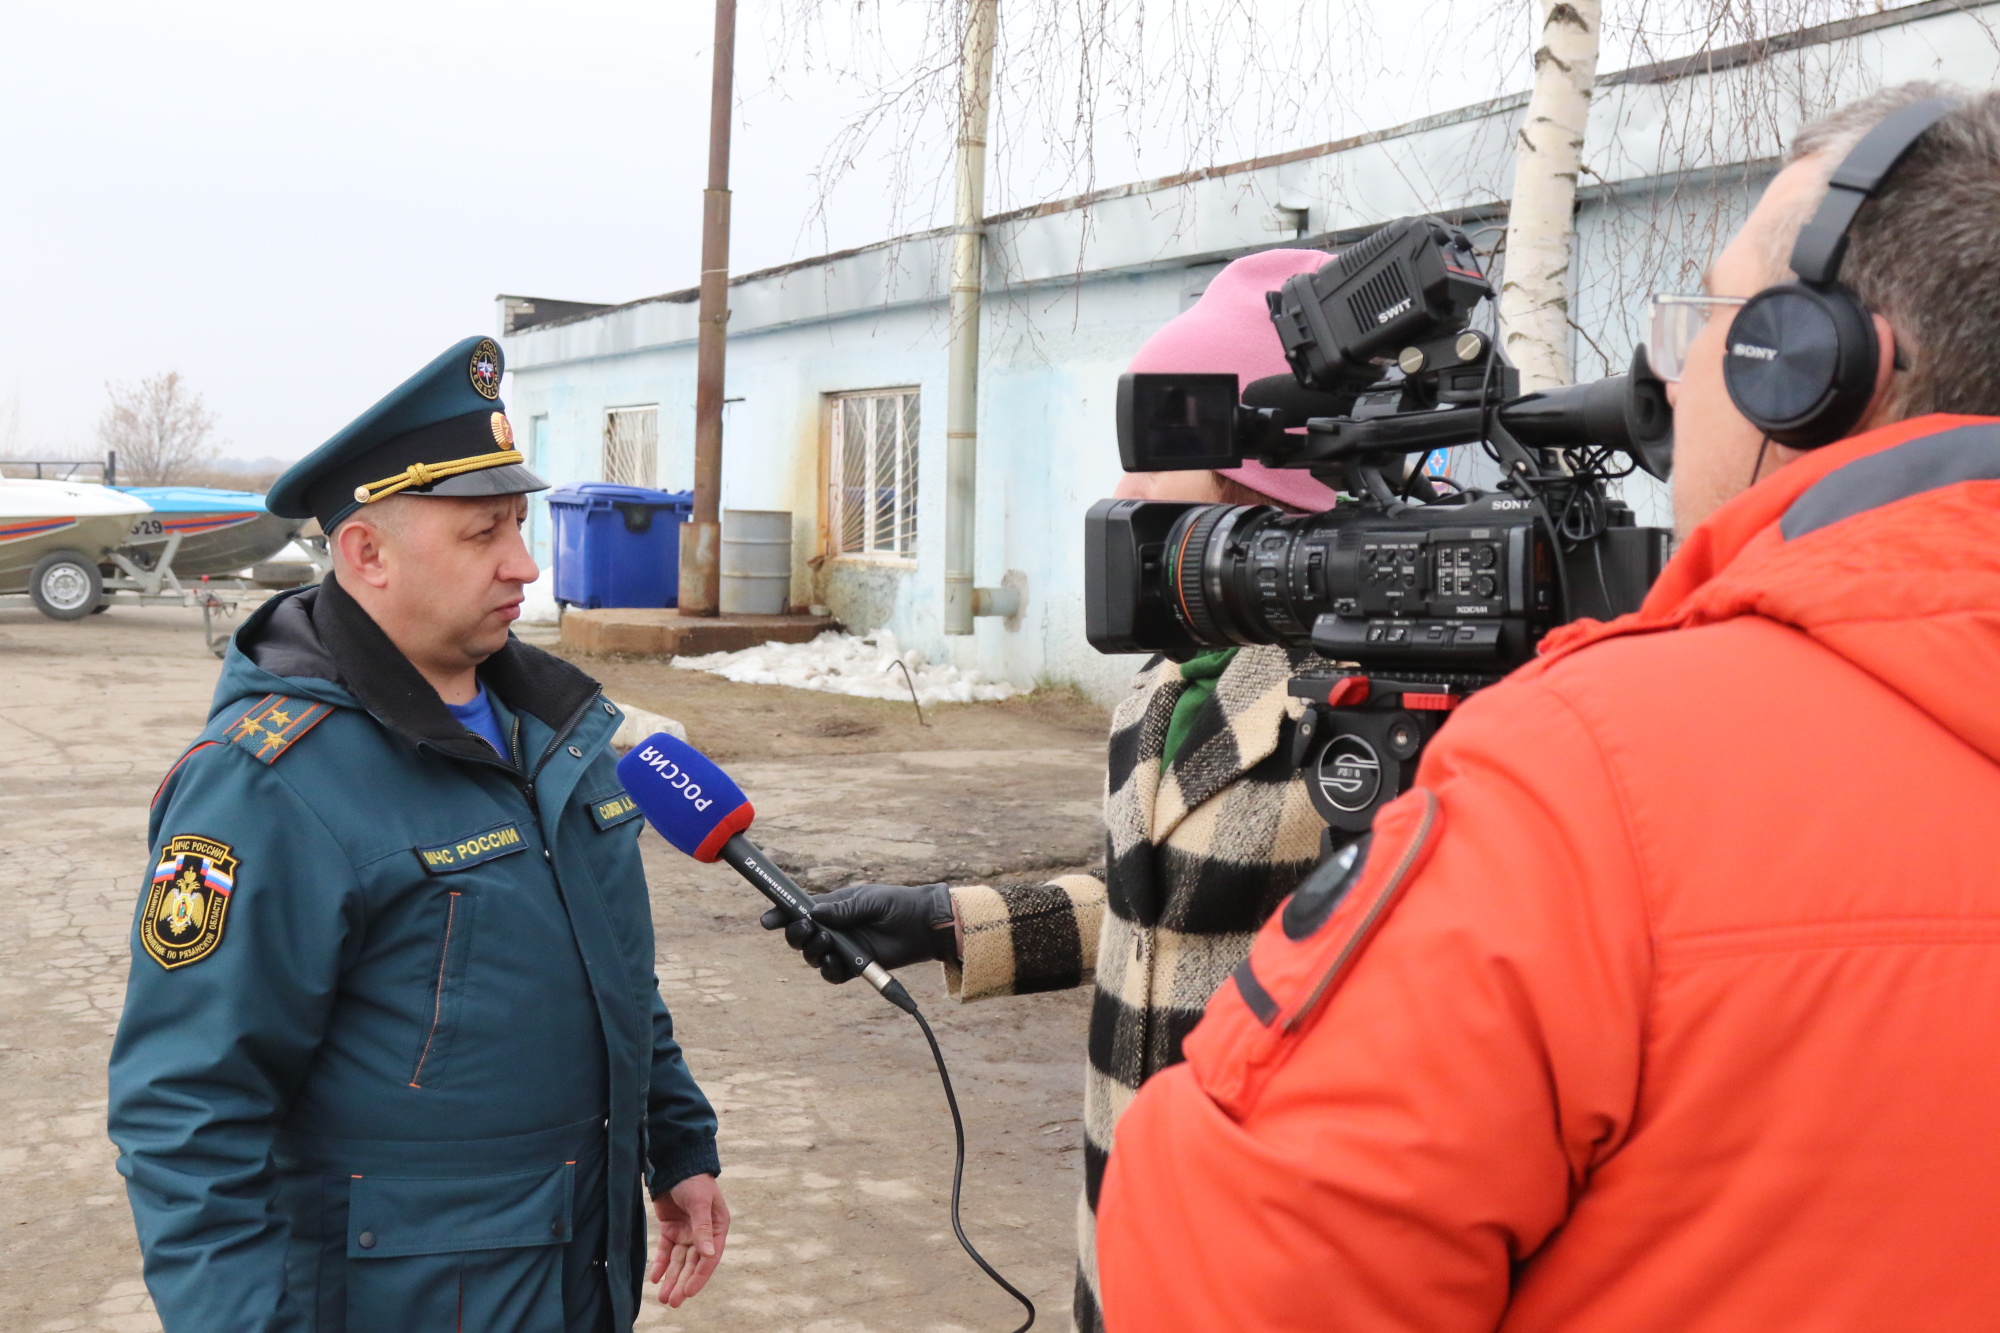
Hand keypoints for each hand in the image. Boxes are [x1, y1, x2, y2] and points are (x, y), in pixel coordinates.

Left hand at [649, 1173, 728, 1307]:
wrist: (675, 1163)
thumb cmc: (694, 1180)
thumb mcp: (700, 1202)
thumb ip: (703, 1228)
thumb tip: (709, 1255)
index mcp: (717, 1228)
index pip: (709, 1258)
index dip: (699, 1276)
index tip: (688, 1292)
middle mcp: (703, 1234)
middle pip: (693, 1264)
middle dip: (683, 1283)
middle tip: (673, 1302)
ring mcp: (686, 1232)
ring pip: (679, 1262)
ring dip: (671, 1278)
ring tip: (663, 1298)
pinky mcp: (671, 1229)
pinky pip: (666, 1251)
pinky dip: (660, 1264)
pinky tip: (654, 1278)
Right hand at [759, 882, 957, 982]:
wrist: (922, 925)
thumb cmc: (895, 904)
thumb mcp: (867, 900)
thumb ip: (841, 909)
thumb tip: (813, 913)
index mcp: (831, 908)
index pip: (799, 911)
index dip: (780, 915)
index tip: (767, 920)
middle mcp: (832, 929)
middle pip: (800, 937)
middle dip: (796, 935)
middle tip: (806, 928)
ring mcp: (842, 949)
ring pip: (812, 957)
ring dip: (812, 951)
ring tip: (826, 942)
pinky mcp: (854, 967)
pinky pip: (832, 974)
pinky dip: (828, 970)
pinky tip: (833, 962)